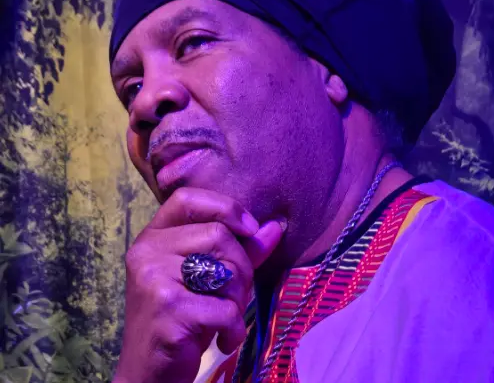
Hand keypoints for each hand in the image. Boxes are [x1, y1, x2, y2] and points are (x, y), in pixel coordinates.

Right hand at [113, 187, 285, 382]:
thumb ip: (241, 250)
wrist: (149, 373)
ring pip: (225, 270)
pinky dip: (234, 328)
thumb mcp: (209, 278)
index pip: (187, 198)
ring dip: (238, 300)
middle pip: (218, 235)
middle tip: (234, 296)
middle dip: (241, 268)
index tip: (249, 227)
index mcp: (154, 236)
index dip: (224, 206)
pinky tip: (223, 339)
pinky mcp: (166, 308)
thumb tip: (276, 225)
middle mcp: (147, 251)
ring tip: (224, 317)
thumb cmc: (183, 318)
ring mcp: (153, 278)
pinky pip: (224, 308)